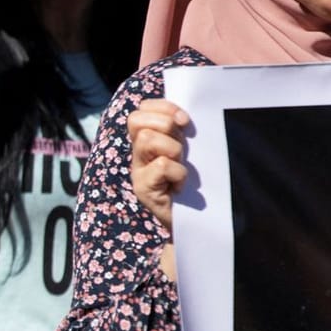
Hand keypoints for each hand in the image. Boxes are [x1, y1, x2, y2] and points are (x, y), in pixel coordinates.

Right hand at [128, 97, 189, 233]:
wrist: (194, 222)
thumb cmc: (194, 185)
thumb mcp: (188, 152)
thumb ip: (181, 132)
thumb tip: (186, 113)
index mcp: (146, 139)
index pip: (141, 109)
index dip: (163, 107)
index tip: (185, 121)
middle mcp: (137, 153)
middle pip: (136, 120)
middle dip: (165, 125)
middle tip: (182, 145)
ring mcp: (137, 171)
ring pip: (147, 139)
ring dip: (173, 149)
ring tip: (180, 165)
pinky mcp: (143, 188)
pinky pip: (161, 165)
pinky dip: (178, 173)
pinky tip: (180, 186)